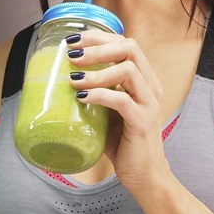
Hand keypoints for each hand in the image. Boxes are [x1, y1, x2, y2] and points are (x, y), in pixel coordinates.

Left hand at [65, 31, 168, 189]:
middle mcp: (150, 87)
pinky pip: (122, 101)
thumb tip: (63, 78)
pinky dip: (99, 95)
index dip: (99, 37)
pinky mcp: (143, 122)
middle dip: (97, 47)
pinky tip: (82, 98)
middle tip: (72, 55)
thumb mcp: (108, 111)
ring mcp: (149, 104)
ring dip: (96, 71)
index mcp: (144, 80)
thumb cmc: (124, 143)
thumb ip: (97, 93)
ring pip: (128, 70)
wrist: (145, 176)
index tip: (74, 40)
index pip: (126, 44)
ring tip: (74, 79)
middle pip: (130, 48)